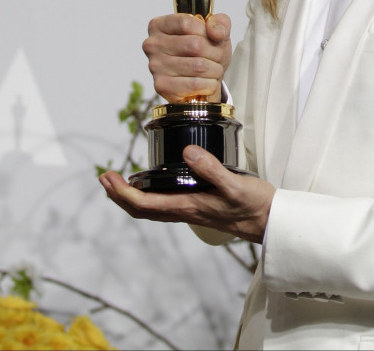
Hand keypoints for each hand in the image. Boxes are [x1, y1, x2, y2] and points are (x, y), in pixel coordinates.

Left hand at [100, 147, 274, 242]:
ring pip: (150, 208)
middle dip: (118, 195)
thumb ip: (211, 169)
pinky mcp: (198, 206)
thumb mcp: (235, 185)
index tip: (108, 177)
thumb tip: (187, 152)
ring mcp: (190, 211)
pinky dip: (148, 195)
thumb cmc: (254, 205)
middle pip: (141, 209)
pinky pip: (163, 205)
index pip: (144, 204)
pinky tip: (152, 183)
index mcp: (188, 206)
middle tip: (104, 176)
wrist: (270, 222)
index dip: (122, 193)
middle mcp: (184, 211)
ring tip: (119, 180)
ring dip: (130, 196)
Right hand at [143, 13, 231, 102]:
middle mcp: (152, 45)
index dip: (205, 31)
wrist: (202, 83)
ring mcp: (155, 66)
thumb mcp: (216, 30)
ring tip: (214, 70)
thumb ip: (220, 22)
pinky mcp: (161, 86)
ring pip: (198, 65)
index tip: (212, 37)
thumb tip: (216, 32)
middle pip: (195, 44)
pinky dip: (209, 84)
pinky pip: (195, 84)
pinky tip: (208, 82)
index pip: (186, 23)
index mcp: (160, 25)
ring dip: (215, 69)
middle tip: (218, 57)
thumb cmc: (205, 51)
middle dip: (215, 52)